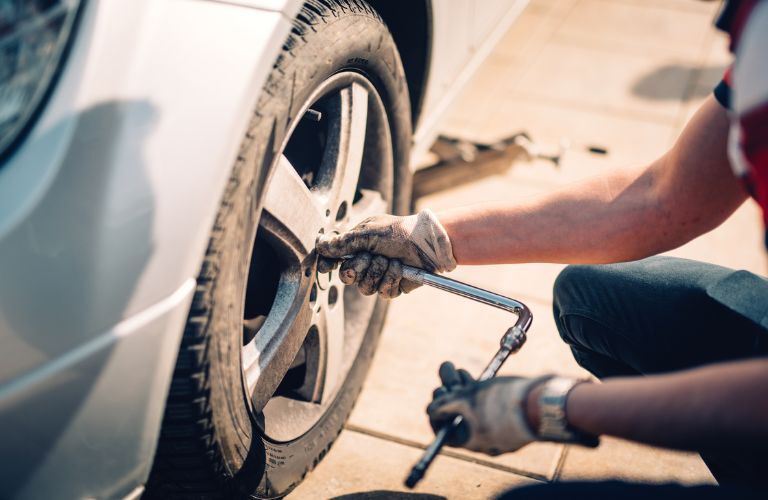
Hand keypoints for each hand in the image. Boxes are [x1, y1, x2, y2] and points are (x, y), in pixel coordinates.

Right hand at [316, 209, 455, 297]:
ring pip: (364, 288)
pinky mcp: (392, 287)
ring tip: (389, 260)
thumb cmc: (397, 232)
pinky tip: (399, 268)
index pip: (334, 260)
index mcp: (357, 247)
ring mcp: (378, 276)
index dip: (328, 265)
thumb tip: (320, 245)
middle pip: (347, 277)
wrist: (424, 242)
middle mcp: (365, 263)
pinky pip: (382, 292)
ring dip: (377, 272)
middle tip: (371, 256)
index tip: (325, 266)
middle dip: (359, 267)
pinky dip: (391, 279)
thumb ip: (343, 242)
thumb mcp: (367, 233)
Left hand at [426, 362, 548, 455]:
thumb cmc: (500, 402)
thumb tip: (430, 409)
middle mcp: (487, 441)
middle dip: (450, 396)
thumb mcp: (467, 399)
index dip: (436, 413)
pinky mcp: (513, 418)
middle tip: (445, 378)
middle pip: (460, 419)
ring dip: (463, 390)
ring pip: (476, 411)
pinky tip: (473, 376)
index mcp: (473, 442)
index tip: (436, 396)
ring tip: (458, 371)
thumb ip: (445, 404)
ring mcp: (501, 430)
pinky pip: (490, 408)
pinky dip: (480, 393)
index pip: (445, 432)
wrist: (542, 402)